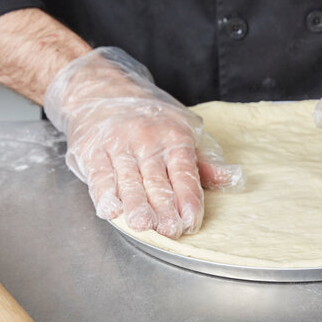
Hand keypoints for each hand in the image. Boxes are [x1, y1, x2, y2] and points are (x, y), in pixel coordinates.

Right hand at [44, 47, 242, 237]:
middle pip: (157, 181)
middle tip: (169, 230)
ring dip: (136, 205)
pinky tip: (111, 211)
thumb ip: (203, 161)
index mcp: (174, 136)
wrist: (102, 90)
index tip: (191, 221)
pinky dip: (105, 194)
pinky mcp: (92, 151)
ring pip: (129, 181)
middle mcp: (146, 140)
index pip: (184, 173)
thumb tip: (229, 179)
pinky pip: (99, 176)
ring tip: (143, 225)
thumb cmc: (150, 118)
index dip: (188, 199)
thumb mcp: (183, 130)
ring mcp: (118, 145)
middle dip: (164, 208)